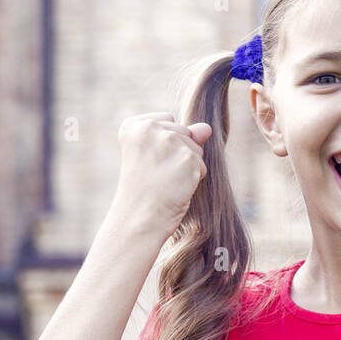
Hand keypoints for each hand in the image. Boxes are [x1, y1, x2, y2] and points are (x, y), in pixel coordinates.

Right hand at [111, 111, 212, 238]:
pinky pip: (202, 165)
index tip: (148, 163)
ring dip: (188, 166)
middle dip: (178, 153)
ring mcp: (170, 141)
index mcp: (134, 125)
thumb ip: (180, 135)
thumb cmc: (144, 191)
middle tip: (157, 175)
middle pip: (184, 131)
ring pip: (196, 147)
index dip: (164, 145)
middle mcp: (149, 128)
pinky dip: (194, 179)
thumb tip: (207, 128)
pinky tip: (177, 188)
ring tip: (166, 181)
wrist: (139, 219)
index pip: (168, 120)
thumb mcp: (155, 156)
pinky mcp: (188, 157)